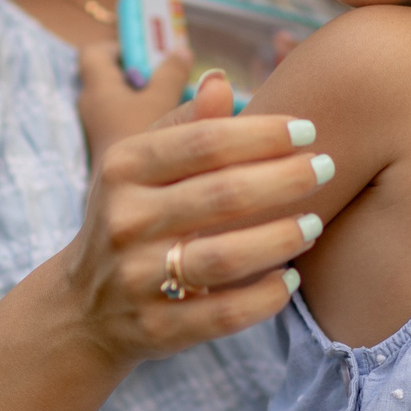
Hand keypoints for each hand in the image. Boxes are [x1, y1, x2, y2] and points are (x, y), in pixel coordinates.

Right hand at [54, 65, 326, 366]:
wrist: (84, 309)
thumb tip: (221, 82)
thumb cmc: (130, 218)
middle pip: (223, 195)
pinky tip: (290, 279)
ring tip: (314, 224)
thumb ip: (183, 126)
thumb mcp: (139, 166)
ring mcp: (139, 279)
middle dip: (285, 179)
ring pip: (226, 257)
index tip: (308, 128)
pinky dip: (265, 297)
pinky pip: (224, 314)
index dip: (263, 132)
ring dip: (281, 238)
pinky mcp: (157, 328)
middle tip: (325, 168)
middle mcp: (125, 222)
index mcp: (122, 169)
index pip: (204, 141)